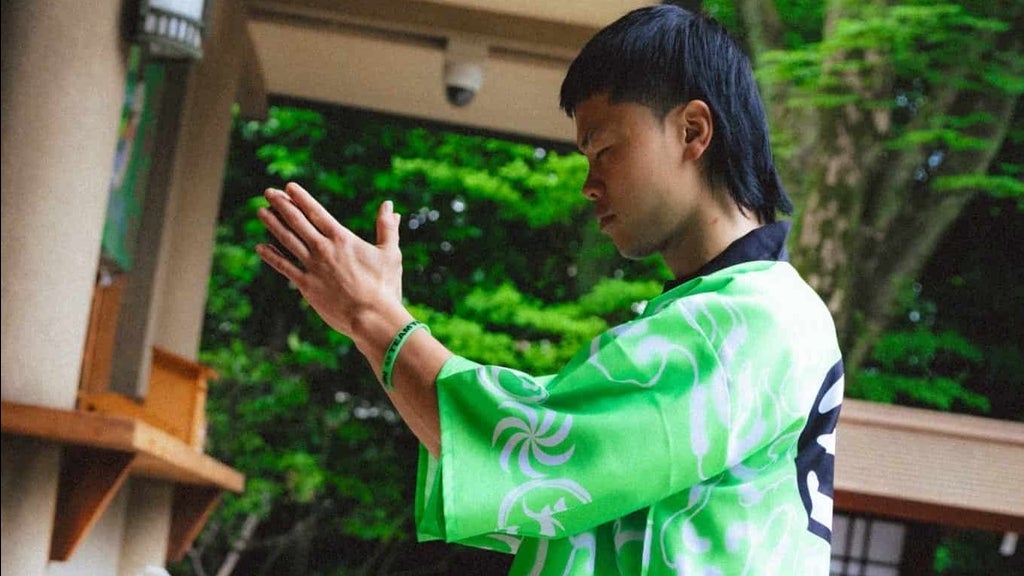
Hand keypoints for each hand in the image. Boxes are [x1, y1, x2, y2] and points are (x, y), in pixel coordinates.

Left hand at [255, 182, 405, 339]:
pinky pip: (284, 267)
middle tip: (268, 192)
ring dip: (272, 224)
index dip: (301, 198)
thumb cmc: (385, 286)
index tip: (288, 187)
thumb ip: (387, 228)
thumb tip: (389, 206)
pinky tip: (260, 247)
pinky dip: (271, 256)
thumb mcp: (390, 253)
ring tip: (261, 211)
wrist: (372, 318)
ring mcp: (312, 267)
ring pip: (286, 240)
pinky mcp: (306, 286)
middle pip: (296, 221)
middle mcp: (323, 249)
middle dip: (281, 204)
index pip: (316, 212)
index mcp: (342, 238)